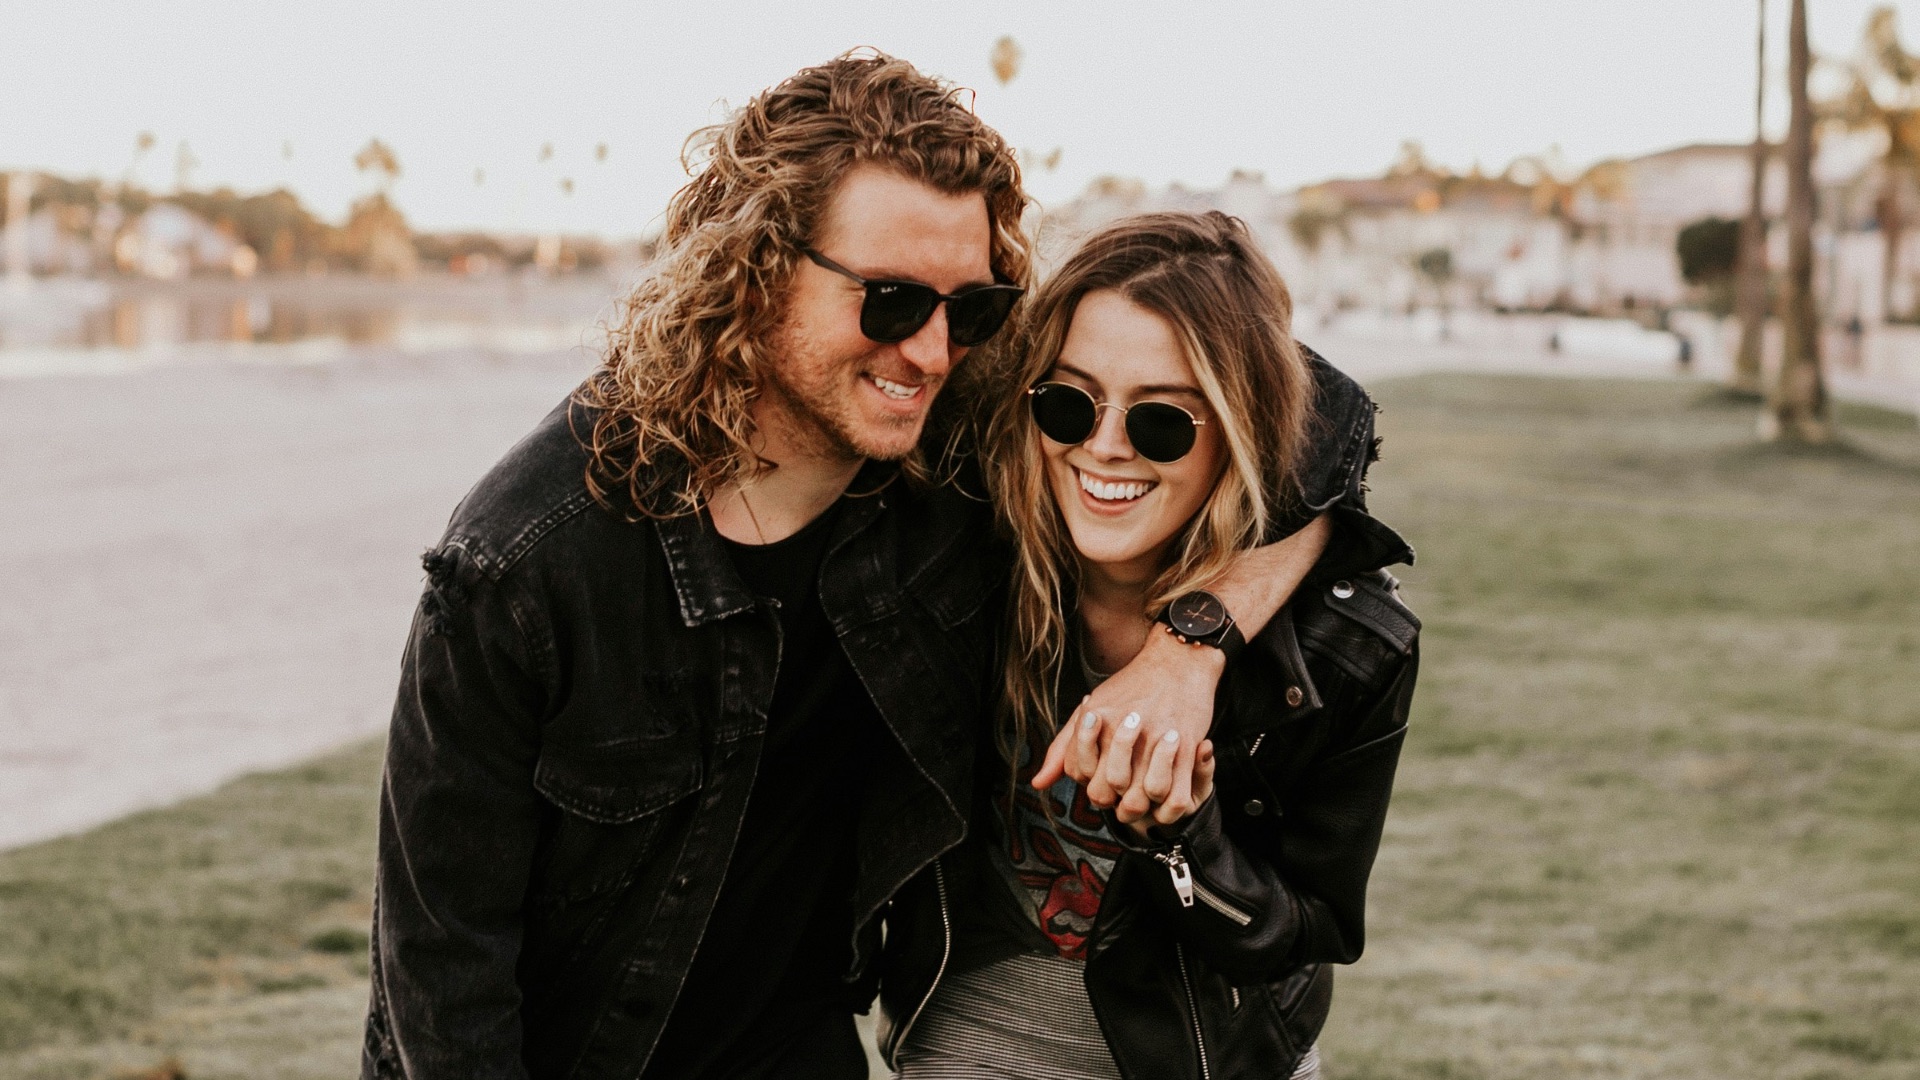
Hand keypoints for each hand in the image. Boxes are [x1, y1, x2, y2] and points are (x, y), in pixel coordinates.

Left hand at [1032, 627, 1222, 818]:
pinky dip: (1170, 805)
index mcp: (1095, 723)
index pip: (1078, 774)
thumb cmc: (1133, 686)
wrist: (1178, 661)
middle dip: (1111, 799)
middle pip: (1103, 794)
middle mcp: (1121, 733)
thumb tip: (1038, 783)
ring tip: (1145, 790)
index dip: (1090, 779)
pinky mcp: (1187, 749)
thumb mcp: (1093, 708)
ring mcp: (1155, 742)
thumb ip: (1064, 748)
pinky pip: (1174, 798)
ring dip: (1141, 804)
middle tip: (1126, 788)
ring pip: (1137, 801)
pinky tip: (1168, 790)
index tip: (1106, 769)